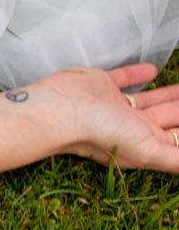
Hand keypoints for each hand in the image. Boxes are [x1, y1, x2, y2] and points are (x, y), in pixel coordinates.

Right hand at [34, 62, 178, 172]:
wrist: (62, 112)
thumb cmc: (101, 134)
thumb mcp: (148, 151)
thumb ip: (175, 160)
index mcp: (141, 143)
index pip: (175, 137)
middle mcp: (129, 126)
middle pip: (166, 117)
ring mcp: (115, 105)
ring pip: (150, 99)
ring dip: (169, 93)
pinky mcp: (102, 85)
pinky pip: (125, 78)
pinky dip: (139, 74)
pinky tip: (153, 70)